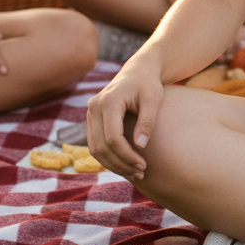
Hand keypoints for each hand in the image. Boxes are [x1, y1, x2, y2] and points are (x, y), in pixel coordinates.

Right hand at [87, 56, 164, 179]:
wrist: (138, 71)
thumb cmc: (148, 84)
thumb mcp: (153, 99)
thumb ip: (147, 121)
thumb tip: (140, 146)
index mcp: (108, 101)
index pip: (112, 137)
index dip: (127, 155)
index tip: (144, 165)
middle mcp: (94, 107)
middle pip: (101, 146)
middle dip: (120, 164)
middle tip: (141, 173)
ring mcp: (90, 113)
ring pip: (95, 149)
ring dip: (113, 164)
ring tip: (134, 173)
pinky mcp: (92, 120)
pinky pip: (96, 144)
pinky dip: (109, 158)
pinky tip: (126, 165)